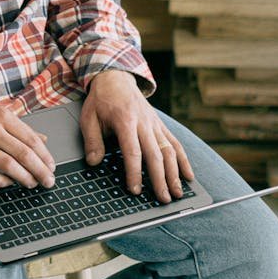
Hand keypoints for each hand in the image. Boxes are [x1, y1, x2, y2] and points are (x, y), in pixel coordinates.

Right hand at [0, 93, 55, 188]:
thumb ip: (19, 126)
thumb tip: (42, 139)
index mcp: (1, 115)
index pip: (31, 139)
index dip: (45, 157)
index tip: (52, 167)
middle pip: (24, 154)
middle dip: (40, 171)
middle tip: (48, 181)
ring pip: (8, 165)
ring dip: (24, 178)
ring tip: (31, 184)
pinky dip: (0, 181)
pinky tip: (8, 183)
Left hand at [81, 70, 194, 202]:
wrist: (116, 79)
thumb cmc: (101, 100)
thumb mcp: (89, 117)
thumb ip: (92, 140)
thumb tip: (93, 162)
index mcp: (125, 120)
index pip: (133, 151)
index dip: (134, 172)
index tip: (135, 190)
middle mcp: (144, 123)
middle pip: (155, 154)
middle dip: (160, 179)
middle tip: (163, 199)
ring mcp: (155, 124)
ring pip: (169, 151)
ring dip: (175, 173)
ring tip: (178, 193)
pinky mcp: (161, 126)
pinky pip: (175, 143)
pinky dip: (184, 160)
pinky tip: (188, 176)